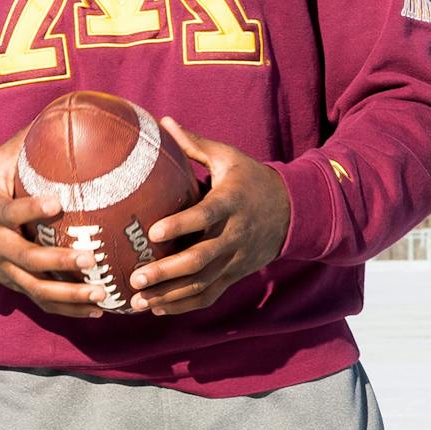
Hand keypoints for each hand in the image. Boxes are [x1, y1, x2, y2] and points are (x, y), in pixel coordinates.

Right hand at [0, 135, 109, 318]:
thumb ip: (24, 145)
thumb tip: (63, 114)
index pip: (11, 212)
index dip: (32, 209)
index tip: (58, 202)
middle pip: (26, 260)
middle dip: (57, 262)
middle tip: (90, 257)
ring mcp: (6, 271)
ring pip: (37, 289)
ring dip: (69, 295)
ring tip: (102, 295)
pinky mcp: (15, 286)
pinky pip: (42, 302)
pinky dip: (70, 310)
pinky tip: (99, 310)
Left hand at [128, 117, 290, 314]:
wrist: (294, 211)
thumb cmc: (251, 179)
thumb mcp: (228, 158)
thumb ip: (194, 144)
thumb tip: (163, 121)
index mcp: (231, 203)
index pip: (205, 216)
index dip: (181, 224)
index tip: (153, 230)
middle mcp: (234, 235)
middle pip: (201, 258)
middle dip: (168, 271)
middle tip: (136, 277)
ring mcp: (236, 259)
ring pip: (203, 283)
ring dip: (170, 295)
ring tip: (138, 301)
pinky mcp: (236, 274)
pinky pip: (210, 294)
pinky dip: (185, 304)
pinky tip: (158, 308)